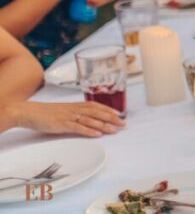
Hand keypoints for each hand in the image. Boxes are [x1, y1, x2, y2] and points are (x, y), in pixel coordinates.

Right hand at [9, 101, 123, 137]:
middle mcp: (74, 109)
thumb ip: (73, 114)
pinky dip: (89, 131)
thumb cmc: (44, 113)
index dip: (108, 109)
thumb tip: (85, 120)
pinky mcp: (61, 124)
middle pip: (97, 112)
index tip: (119, 114)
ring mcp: (68, 116)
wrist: (27, 112)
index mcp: (74, 105)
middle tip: (123, 124)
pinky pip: (77, 127)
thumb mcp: (61, 111)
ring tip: (115, 130)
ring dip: (104, 125)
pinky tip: (97, 134)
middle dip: (111, 118)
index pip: (95, 106)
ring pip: (90, 120)